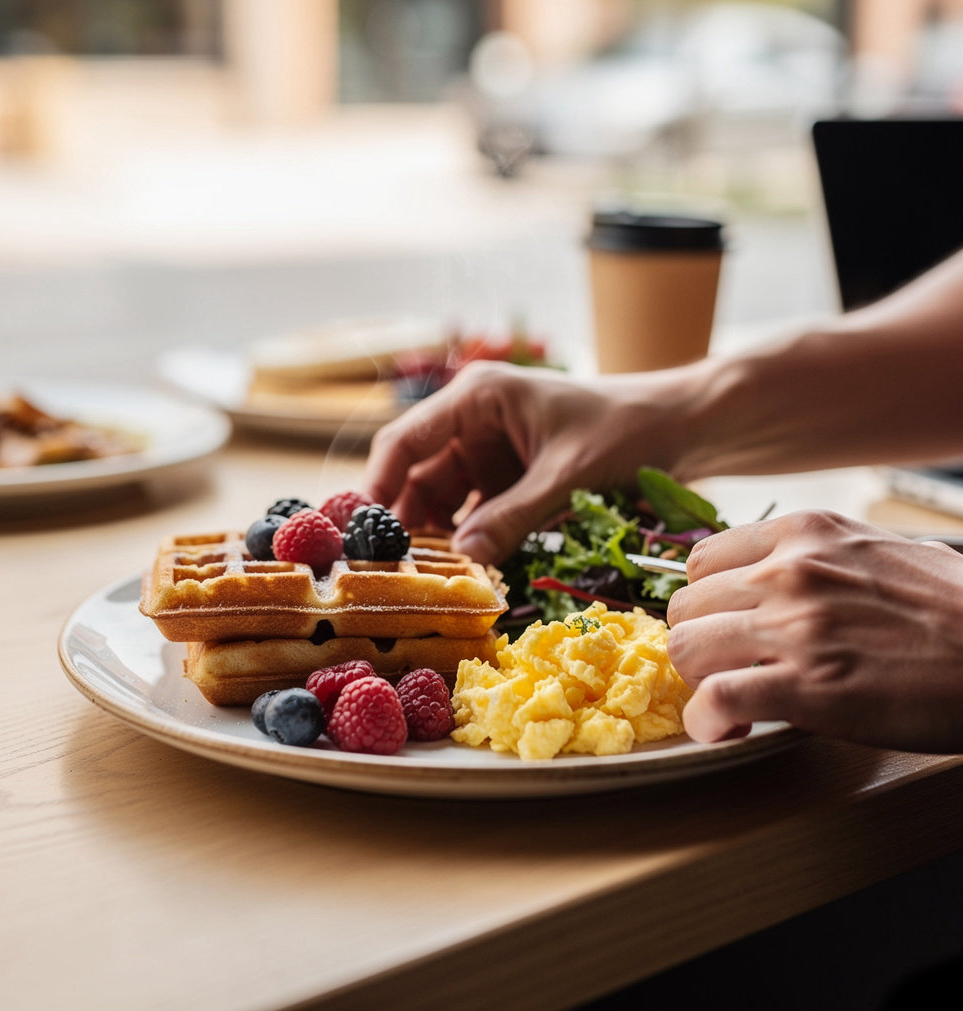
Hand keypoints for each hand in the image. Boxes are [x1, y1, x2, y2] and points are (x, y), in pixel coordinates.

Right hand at [364, 361, 678, 565]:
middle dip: (406, 521)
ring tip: (425, 581)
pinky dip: (468, 540)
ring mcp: (490, 453)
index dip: (379, 485)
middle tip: (394, 571)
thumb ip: (513, 517)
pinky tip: (463, 572)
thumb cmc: (625, 430)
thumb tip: (464, 561)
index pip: (406, 440)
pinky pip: (474, 512)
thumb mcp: (566, 476)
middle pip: (419, 475)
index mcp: (478, 398)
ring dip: (437, 537)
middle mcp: (474, 422)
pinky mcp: (509, 480)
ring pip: (443, 499)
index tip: (364, 533)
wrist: (679, 428)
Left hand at [666, 510, 962, 752]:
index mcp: (804, 534)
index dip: (706, 603)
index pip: (702, 561)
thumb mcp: (881, 551)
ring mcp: (796, 626)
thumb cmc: (958, 607)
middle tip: (729, 671)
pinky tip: (725, 731)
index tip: (723, 629)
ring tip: (730, 702)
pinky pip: (714, 699)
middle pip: (684, 607)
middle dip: (700, 645)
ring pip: (684, 647)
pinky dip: (706, 722)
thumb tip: (777, 574)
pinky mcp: (809, 687)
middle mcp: (789, 571)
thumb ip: (818, 558)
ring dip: (698, 682)